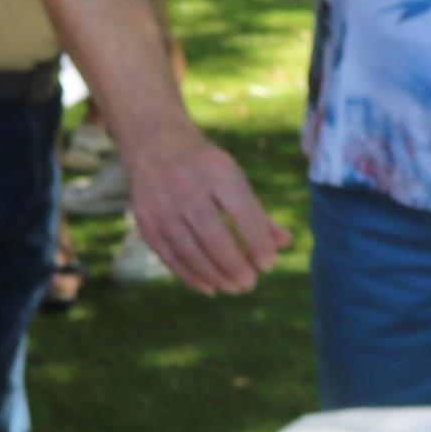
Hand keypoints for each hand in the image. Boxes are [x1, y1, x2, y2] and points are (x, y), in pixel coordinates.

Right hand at [127, 120, 283, 294]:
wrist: (152, 143)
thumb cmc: (204, 166)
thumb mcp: (232, 176)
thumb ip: (256, 212)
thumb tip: (284, 243)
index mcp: (215, 170)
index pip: (240, 210)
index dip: (256, 240)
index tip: (269, 265)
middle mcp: (185, 185)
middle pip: (211, 233)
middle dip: (233, 263)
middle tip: (250, 283)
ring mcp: (161, 204)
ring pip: (189, 248)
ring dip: (214, 274)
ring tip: (234, 288)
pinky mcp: (146, 221)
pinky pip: (169, 255)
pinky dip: (190, 275)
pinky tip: (209, 287)